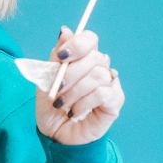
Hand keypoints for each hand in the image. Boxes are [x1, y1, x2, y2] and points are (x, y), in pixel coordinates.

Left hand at [36, 27, 122, 145]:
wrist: (55, 132)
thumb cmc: (51, 104)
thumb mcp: (46, 79)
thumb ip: (56, 56)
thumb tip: (65, 30)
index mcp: (82, 59)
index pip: (90, 38)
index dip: (77, 44)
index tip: (61, 57)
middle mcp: (100, 68)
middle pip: (94, 56)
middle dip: (70, 73)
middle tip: (57, 89)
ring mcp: (110, 84)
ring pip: (97, 75)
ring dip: (74, 91)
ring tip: (61, 105)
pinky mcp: (116, 102)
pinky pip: (103, 93)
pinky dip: (83, 103)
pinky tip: (73, 112)